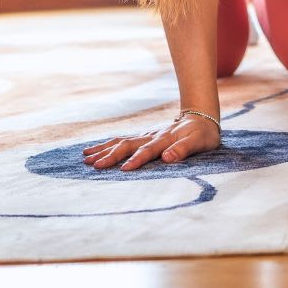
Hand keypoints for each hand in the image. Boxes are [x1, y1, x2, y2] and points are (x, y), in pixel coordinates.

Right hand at [81, 112, 221, 171]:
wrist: (200, 118)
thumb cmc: (202, 134)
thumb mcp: (199, 142)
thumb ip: (184, 150)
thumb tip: (168, 158)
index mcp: (164, 140)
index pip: (148, 151)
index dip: (136, 160)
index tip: (124, 170)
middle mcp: (150, 136)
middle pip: (127, 145)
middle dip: (110, 156)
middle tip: (94, 166)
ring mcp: (145, 136)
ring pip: (120, 142)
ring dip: (103, 150)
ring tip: (85, 158)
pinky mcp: (142, 138)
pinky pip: (121, 141)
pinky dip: (106, 146)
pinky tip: (94, 151)